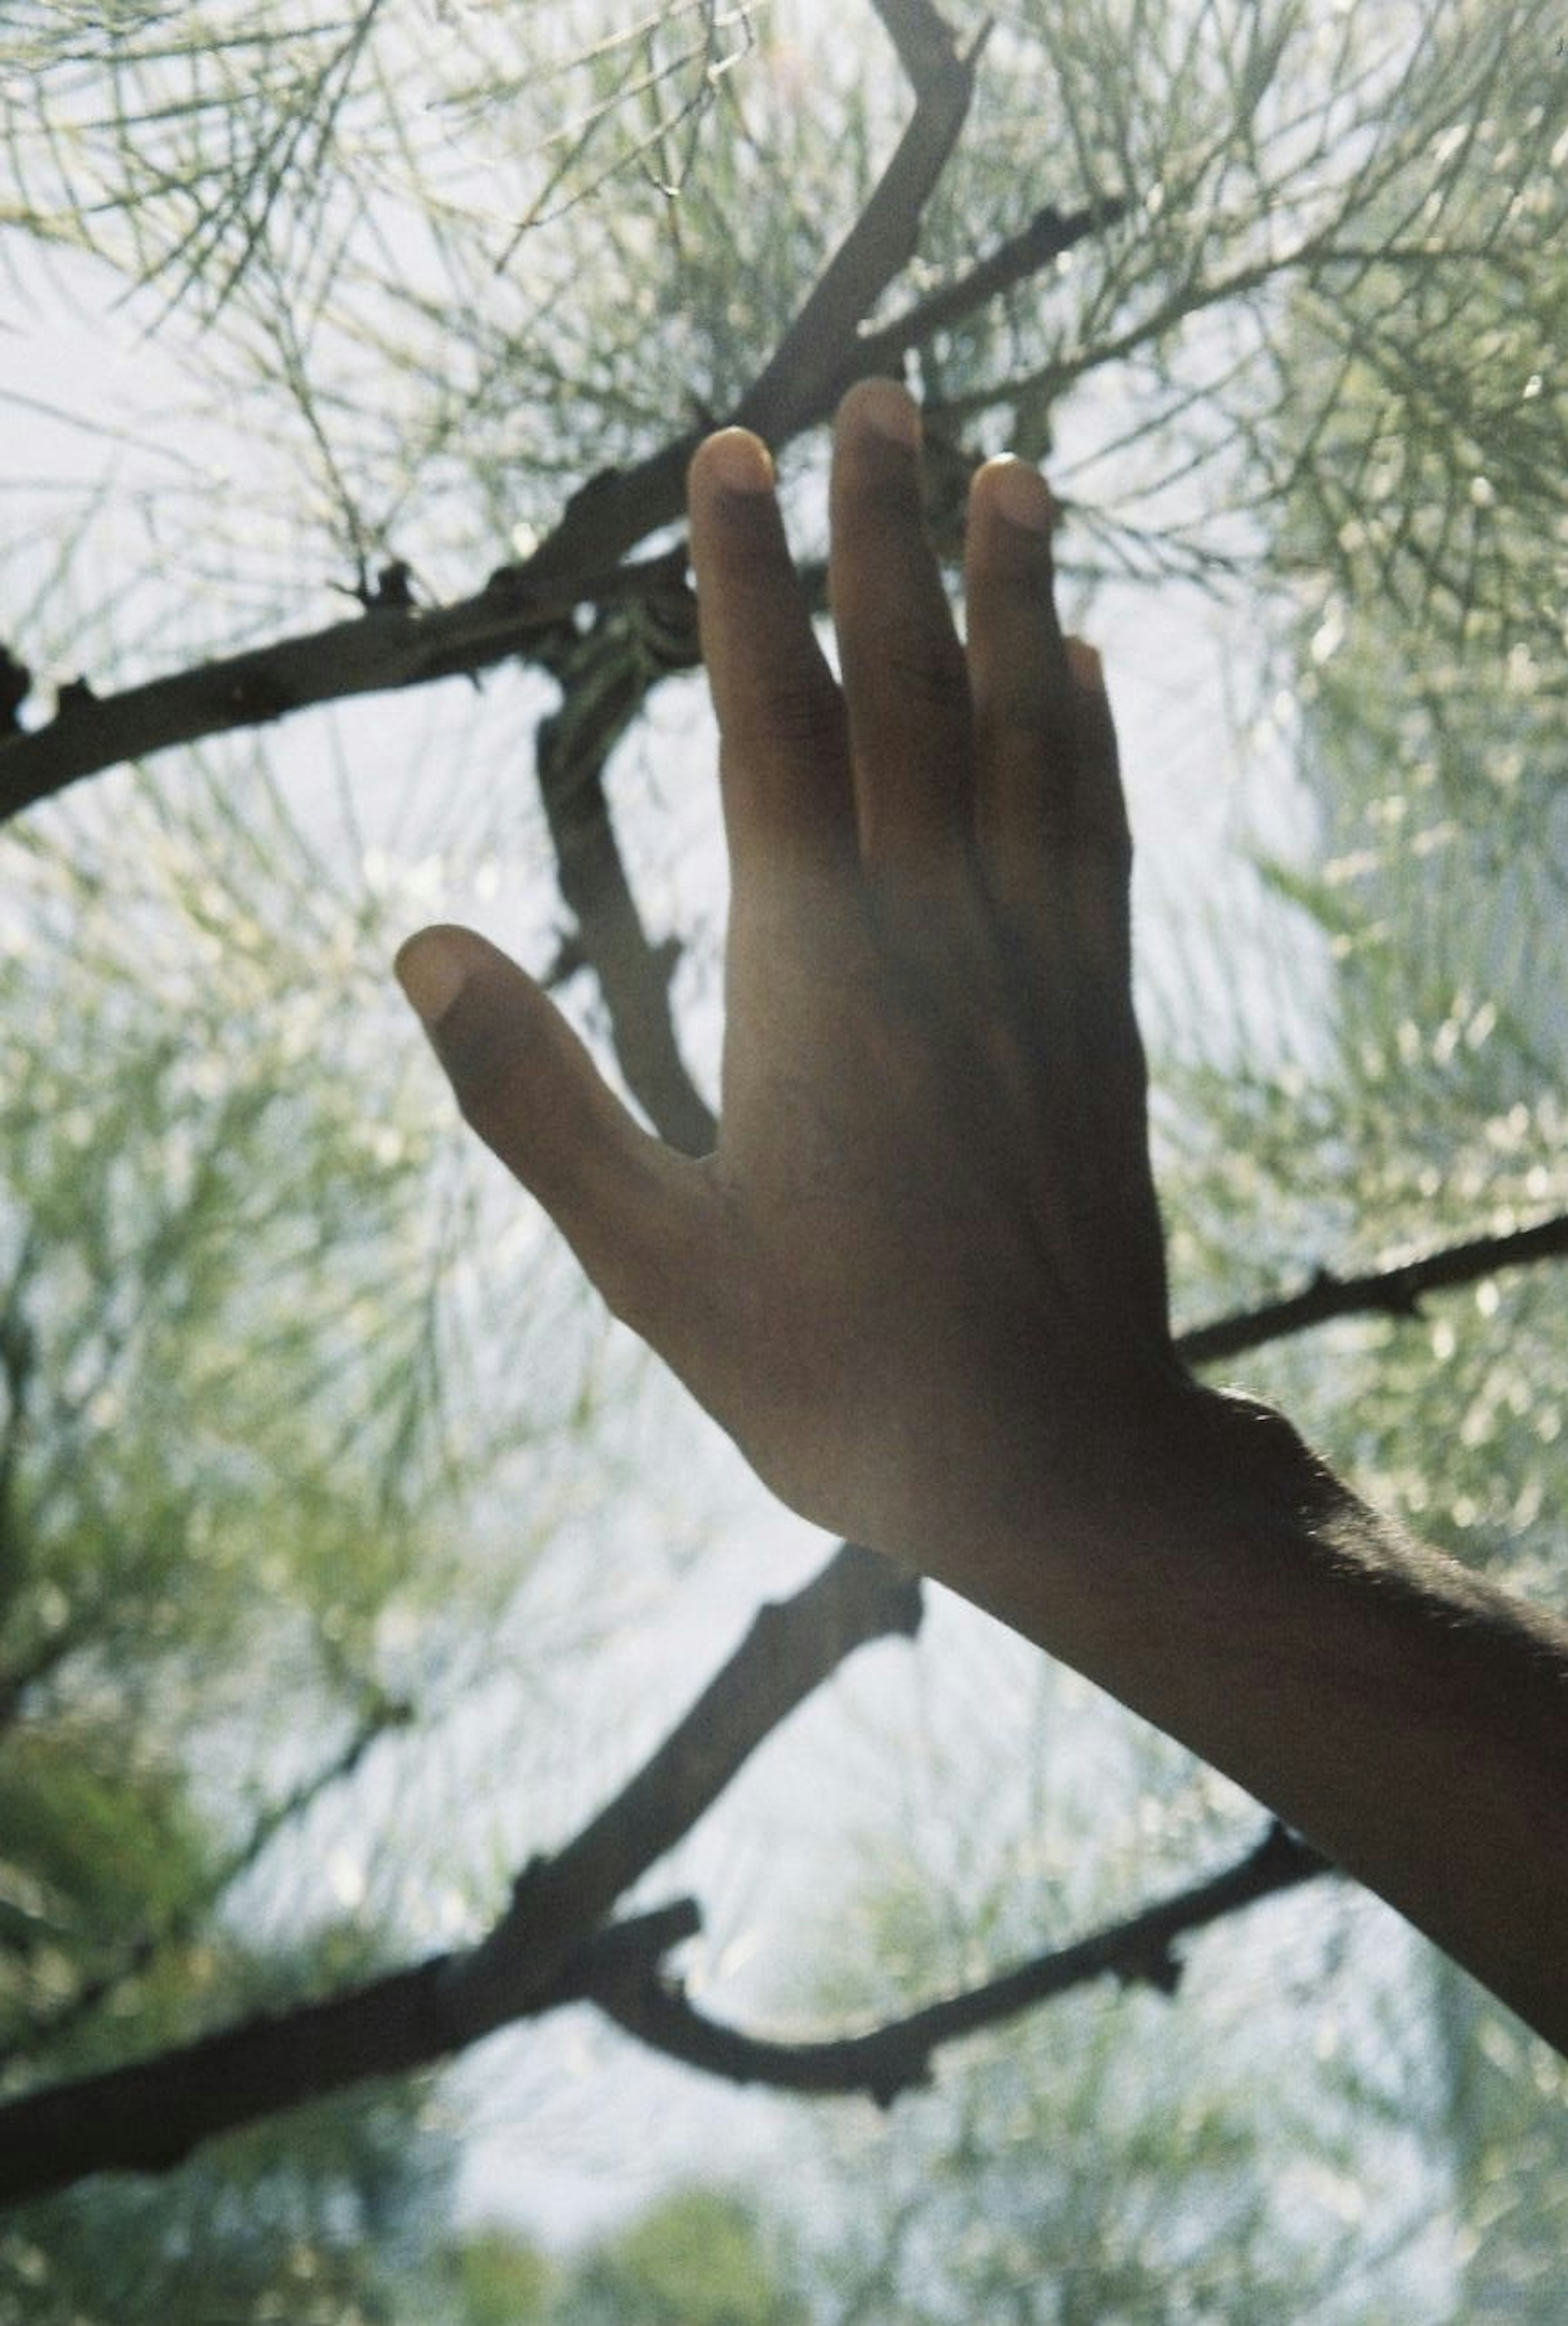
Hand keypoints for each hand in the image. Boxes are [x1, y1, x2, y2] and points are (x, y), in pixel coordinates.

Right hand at [396, 379, 1188, 1575]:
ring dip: (1017, 595)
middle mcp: (934, 929)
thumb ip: (530, 1096)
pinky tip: (1084, 669)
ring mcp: (1034, 961)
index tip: (734, 458)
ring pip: (1025, 733)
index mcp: (809, 967)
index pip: (771, 724)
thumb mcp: (646, 1255)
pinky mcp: (1100, 1010)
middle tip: (885, 396)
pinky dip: (1090, 738)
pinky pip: (1096, 833)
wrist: (1047, 1449)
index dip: (746, 584)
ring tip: (1014, 472)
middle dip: (885, 534)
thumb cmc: (831, 1367)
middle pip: (908, 687)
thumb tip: (419, 948)